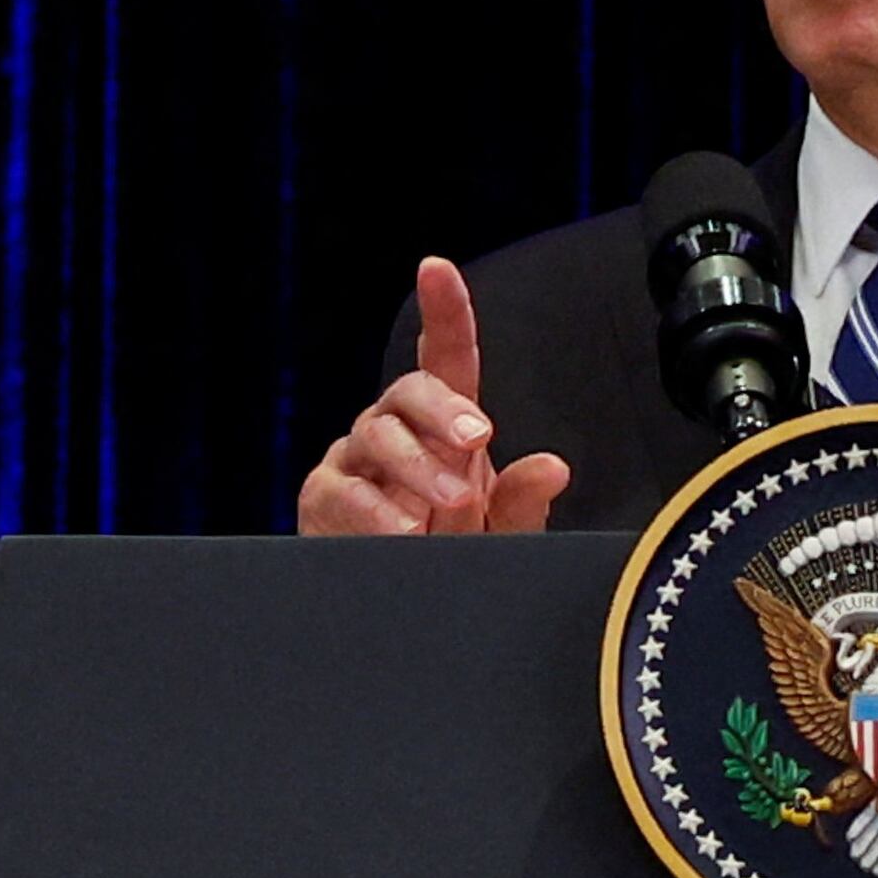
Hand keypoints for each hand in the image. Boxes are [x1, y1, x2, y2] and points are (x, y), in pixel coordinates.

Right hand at [296, 259, 571, 535]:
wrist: (402, 608)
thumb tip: (553, 466)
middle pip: (410, 391)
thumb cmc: (451, 556)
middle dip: (443, 410)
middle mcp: (396, 428)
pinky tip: (402, 531)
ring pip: (376, 435)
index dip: (442, 311)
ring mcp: (355, 460)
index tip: (435, 269)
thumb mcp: (499, 535)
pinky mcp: (323, 497)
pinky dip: (373, 512)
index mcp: (445, 425)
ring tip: (445, 508)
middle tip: (476, 439)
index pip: (445, 357)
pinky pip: (342, 490)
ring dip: (415, 468)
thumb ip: (522, 504)